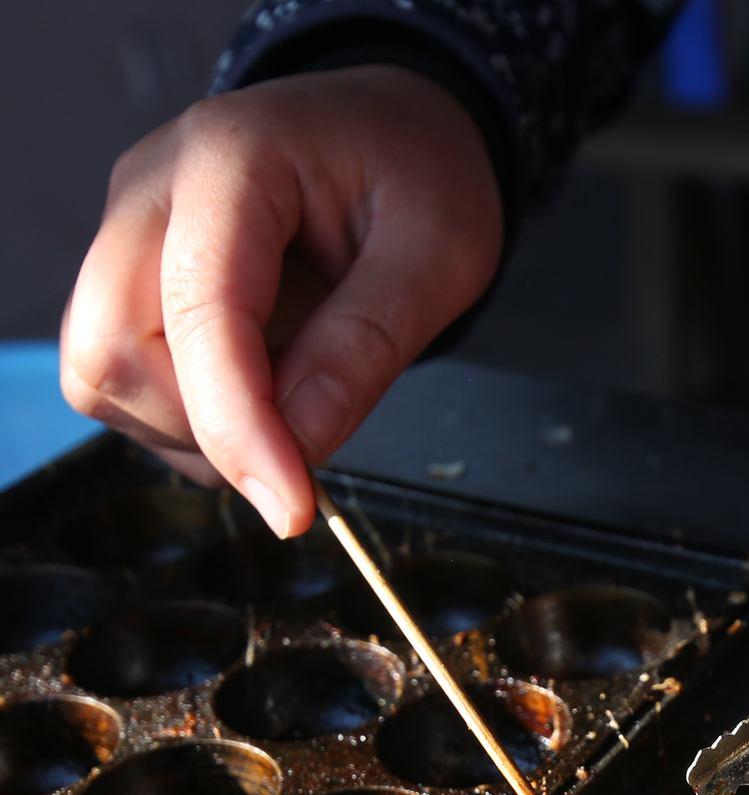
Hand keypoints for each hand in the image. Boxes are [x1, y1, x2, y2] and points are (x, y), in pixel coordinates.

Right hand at [61, 66, 502, 535]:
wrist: (394, 129)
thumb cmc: (421, 173)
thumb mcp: (441, 256)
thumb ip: (368, 347)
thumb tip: (303, 446)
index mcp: (229, 160)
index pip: (197, 312)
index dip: (238, 425)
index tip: (292, 507)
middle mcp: (151, 190)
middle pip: (108, 350)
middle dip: (203, 427)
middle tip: (304, 444)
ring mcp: (128, 232)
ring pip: (104, 377)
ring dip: (197, 429)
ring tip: (300, 395)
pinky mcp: (132, 277)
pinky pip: (126, 379)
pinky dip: (194, 416)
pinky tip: (268, 389)